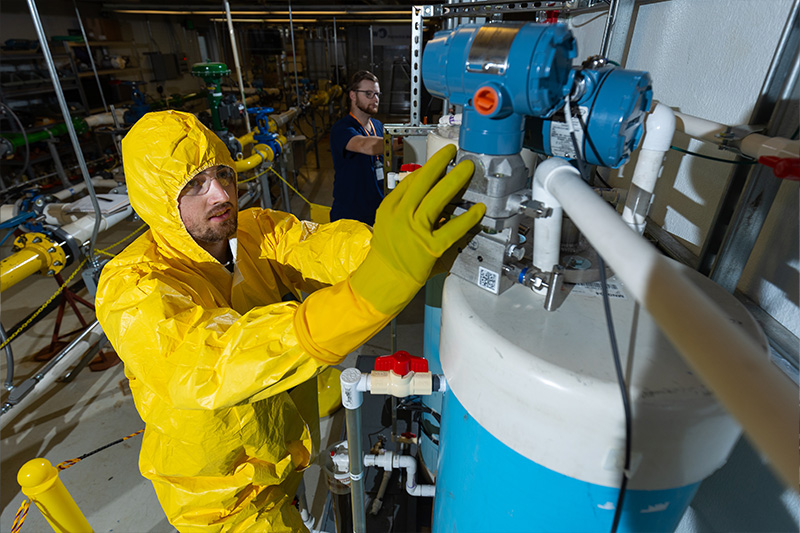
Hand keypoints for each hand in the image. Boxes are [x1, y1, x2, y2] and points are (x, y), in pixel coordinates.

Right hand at [350, 145, 485, 314]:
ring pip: (437, 198)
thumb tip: (426, 190)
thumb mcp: (387, 223)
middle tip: (453, 152)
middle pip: (423, 182)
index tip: (441, 159)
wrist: (383, 280)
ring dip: (454, 180)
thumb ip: (405, 207)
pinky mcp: (429, 247)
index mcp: (389, 207)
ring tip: (467, 168)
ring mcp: (415, 230)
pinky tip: (478, 209)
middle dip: (440, 163)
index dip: (428, 167)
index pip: (410, 180)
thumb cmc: (388, 253)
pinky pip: (452, 229)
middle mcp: (400, 215)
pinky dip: (467, 218)